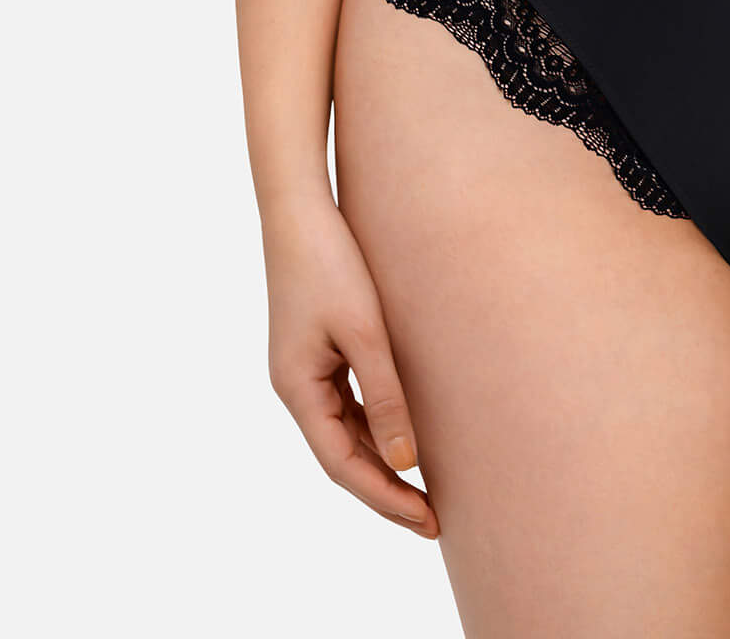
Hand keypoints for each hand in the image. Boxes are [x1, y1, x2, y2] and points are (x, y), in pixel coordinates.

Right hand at [263, 192, 439, 538]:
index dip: (385, 498)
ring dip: (381, 461)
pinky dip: (374, 426)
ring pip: (344, 432)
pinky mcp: (317, 350)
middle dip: (386, 490)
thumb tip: (406, 461)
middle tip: (433, 521)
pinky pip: (347, 403)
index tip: (427, 521)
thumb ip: (384, 396)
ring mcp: (304, 369)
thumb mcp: (364, 332)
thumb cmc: (330, 263)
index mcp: (298, 389)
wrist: (299, 208)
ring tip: (425, 490)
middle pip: (343, 455)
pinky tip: (403, 435)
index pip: (343, 465)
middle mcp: (295, 387)